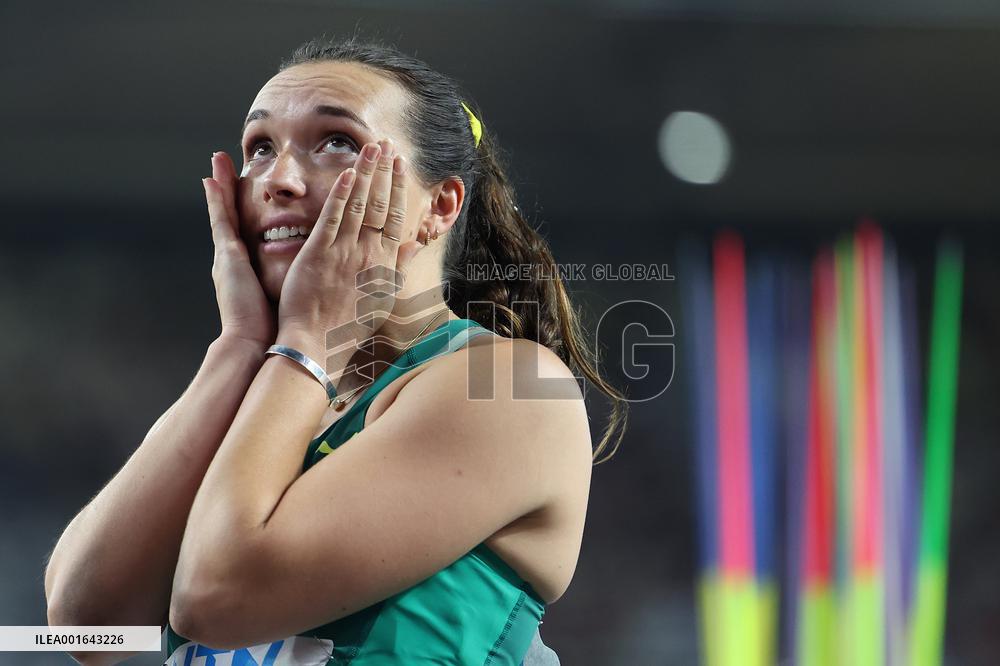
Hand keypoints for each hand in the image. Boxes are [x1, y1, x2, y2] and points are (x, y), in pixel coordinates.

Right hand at [204, 151, 277, 347]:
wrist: (256, 345)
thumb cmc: (279, 329)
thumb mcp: (288, 299)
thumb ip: (296, 285)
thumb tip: (315, 282)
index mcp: (251, 267)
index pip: (251, 229)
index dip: (248, 207)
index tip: (247, 185)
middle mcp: (236, 258)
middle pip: (235, 213)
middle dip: (230, 187)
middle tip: (223, 159)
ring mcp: (228, 256)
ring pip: (227, 211)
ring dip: (221, 183)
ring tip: (215, 157)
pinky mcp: (227, 257)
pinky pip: (222, 221)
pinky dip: (216, 200)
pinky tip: (212, 179)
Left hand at [276, 138, 424, 361]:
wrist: (318, 344)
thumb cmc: (349, 327)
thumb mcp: (384, 297)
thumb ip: (399, 267)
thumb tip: (414, 244)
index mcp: (385, 264)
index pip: (397, 217)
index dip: (399, 188)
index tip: (401, 165)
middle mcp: (369, 254)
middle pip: (381, 204)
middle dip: (385, 172)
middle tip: (388, 145)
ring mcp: (344, 252)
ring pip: (359, 204)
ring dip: (365, 173)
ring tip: (370, 148)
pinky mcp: (319, 253)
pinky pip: (332, 217)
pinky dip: (339, 194)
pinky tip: (345, 173)